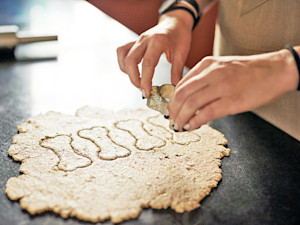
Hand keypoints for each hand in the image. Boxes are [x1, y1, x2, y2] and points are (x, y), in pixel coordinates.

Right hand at [117, 10, 192, 96]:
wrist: (175, 21)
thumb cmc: (180, 36)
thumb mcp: (182, 53)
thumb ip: (177, 70)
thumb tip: (173, 87)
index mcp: (158, 42)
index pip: (147, 63)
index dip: (145, 80)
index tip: (147, 93)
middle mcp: (144, 40)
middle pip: (130, 61)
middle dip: (134, 79)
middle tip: (143, 89)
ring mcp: (137, 40)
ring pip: (123, 56)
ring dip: (127, 72)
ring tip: (139, 80)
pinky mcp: (134, 42)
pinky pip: (122, 51)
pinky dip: (123, 63)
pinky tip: (132, 70)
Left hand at [168, 49, 298, 131]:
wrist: (276, 70)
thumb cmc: (248, 71)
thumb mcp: (221, 67)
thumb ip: (203, 79)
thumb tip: (188, 100)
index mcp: (207, 64)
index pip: (181, 84)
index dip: (172, 100)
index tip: (170, 111)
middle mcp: (212, 73)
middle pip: (182, 94)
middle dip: (173, 111)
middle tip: (171, 121)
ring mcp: (222, 86)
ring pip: (191, 104)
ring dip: (181, 118)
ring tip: (179, 126)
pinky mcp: (233, 101)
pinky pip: (206, 113)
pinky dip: (194, 122)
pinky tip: (191, 127)